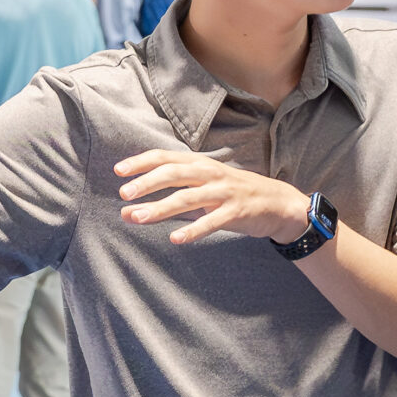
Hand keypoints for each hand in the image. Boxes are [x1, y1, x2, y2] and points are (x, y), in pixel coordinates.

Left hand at [115, 148, 310, 244]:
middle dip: (147, 183)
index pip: (165, 158)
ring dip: (162, 207)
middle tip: (124, 194)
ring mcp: (224, 192)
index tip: (118, 171)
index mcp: (200, 164)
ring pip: (188, 197)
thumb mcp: (201, 191)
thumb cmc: (231, 196)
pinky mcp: (237, 211)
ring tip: (139, 218)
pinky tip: (175, 238)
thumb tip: (128, 212)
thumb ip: (167, 200)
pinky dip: (193, 230)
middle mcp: (210, 174)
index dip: (141, 162)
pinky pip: (212, 221)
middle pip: (174, 173)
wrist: (277, 203)